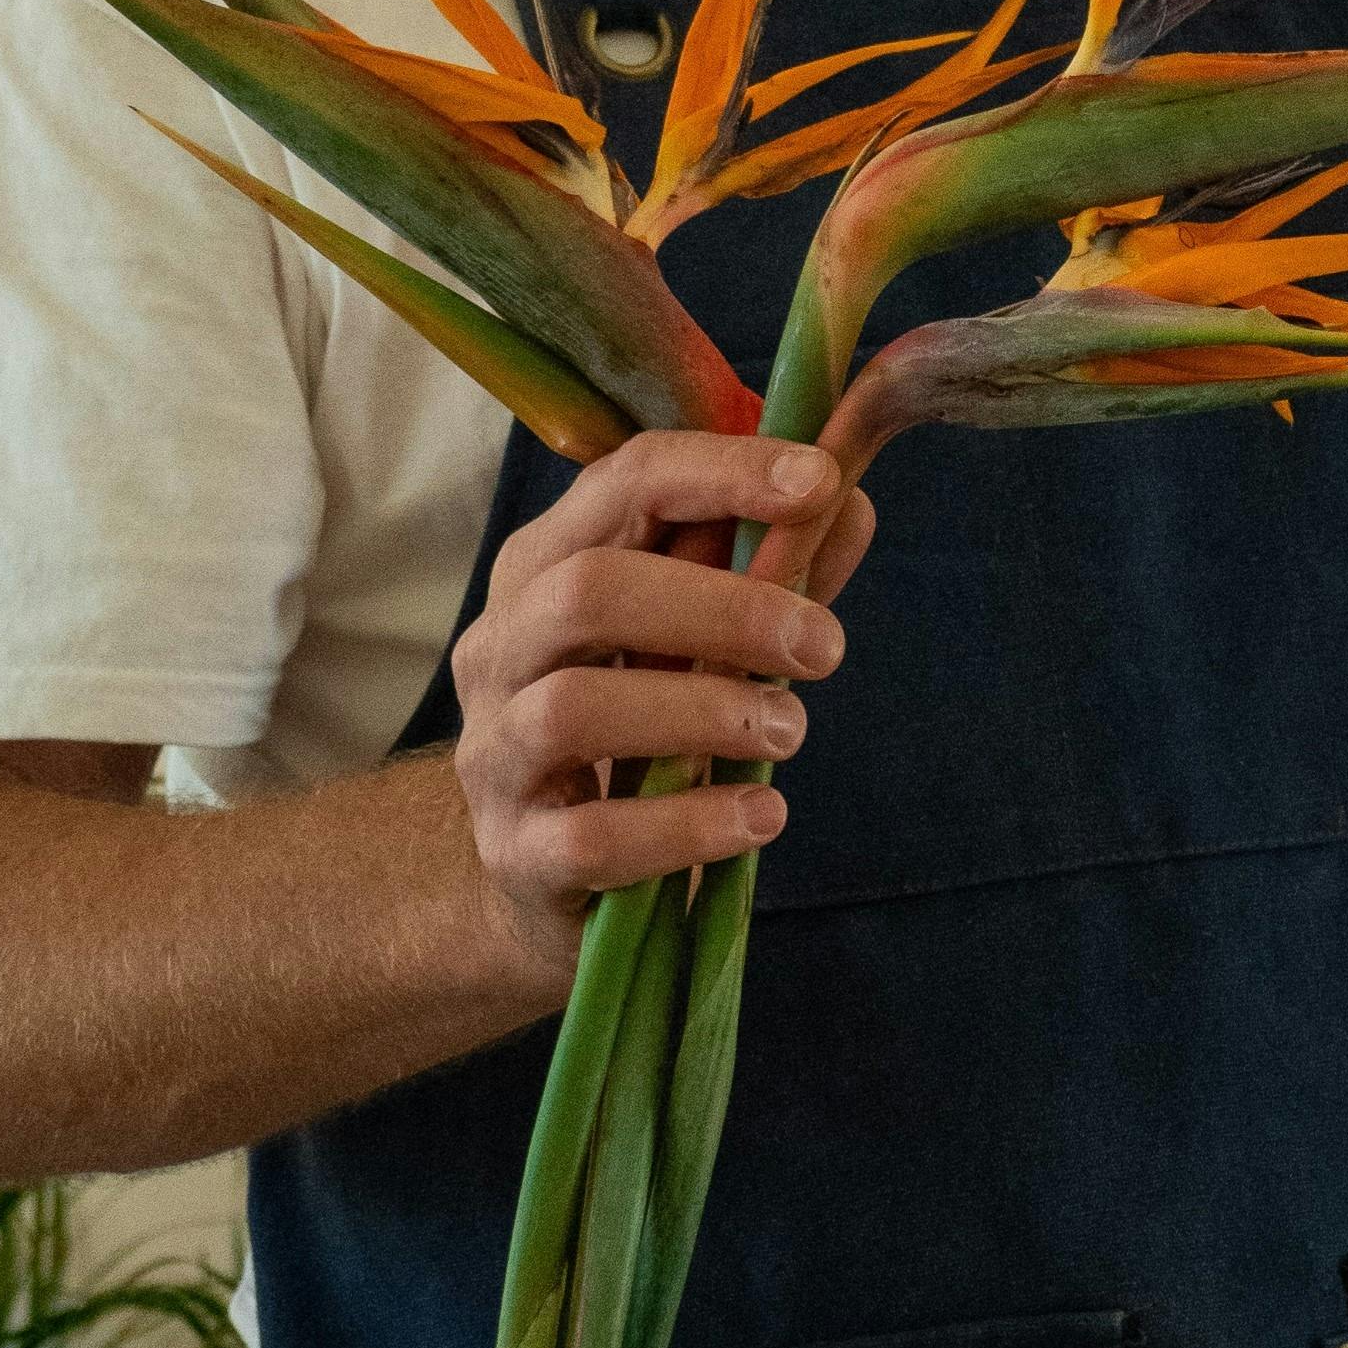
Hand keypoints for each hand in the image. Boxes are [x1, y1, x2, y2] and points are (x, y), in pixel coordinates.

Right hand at [450, 433, 873, 985]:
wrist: (550, 874)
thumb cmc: (638, 726)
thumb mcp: (701, 639)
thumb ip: (772, 575)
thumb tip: (853, 506)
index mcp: (546, 567)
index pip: (623, 484)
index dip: (724, 473)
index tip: (821, 482)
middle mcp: (500, 648)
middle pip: (588, 590)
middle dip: (723, 608)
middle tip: (823, 646)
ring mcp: (495, 753)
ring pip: (575, 708)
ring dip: (705, 713)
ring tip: (789, 731)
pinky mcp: (514, 854)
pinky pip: (591, 837)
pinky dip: (688, 824)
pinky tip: (760, 817)